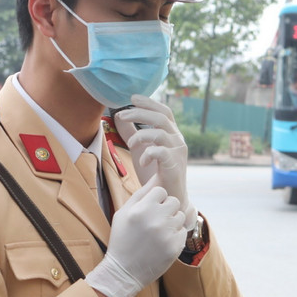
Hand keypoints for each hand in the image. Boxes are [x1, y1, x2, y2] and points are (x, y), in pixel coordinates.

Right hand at [85, 175, 186, 296]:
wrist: (123, 271)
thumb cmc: (122, 239)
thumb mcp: (123, 213)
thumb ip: (141, 193)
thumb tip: (157, 175)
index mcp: (141, 208)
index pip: (161, 191)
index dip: (156, 200)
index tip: (149, 210)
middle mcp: (155, 219)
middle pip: (174, 201)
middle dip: (166, 209)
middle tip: (155, 221)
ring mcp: (166, 234)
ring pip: (180, 216)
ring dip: (172, 222)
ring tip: (158, 232)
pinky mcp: (175, 247)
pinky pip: (183, 232)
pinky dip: (175, 236)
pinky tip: (162, 243)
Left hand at [114, 96, 197, 230]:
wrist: (169, 198)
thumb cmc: (155, 174)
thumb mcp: (141, 149)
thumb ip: (132, 133)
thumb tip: (119, 116)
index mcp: (171, 134)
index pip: (164, 111)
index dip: (150, 102)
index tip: (132, 97)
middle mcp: (178, 140)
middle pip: (161, 118)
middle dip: (140, 113)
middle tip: (122, 114)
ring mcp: (178, 153)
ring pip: (160, 133)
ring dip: (141, 135)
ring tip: (131, 144)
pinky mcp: (174, 166)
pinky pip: (161, 152)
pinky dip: (148, 153)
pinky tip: (142, 161)